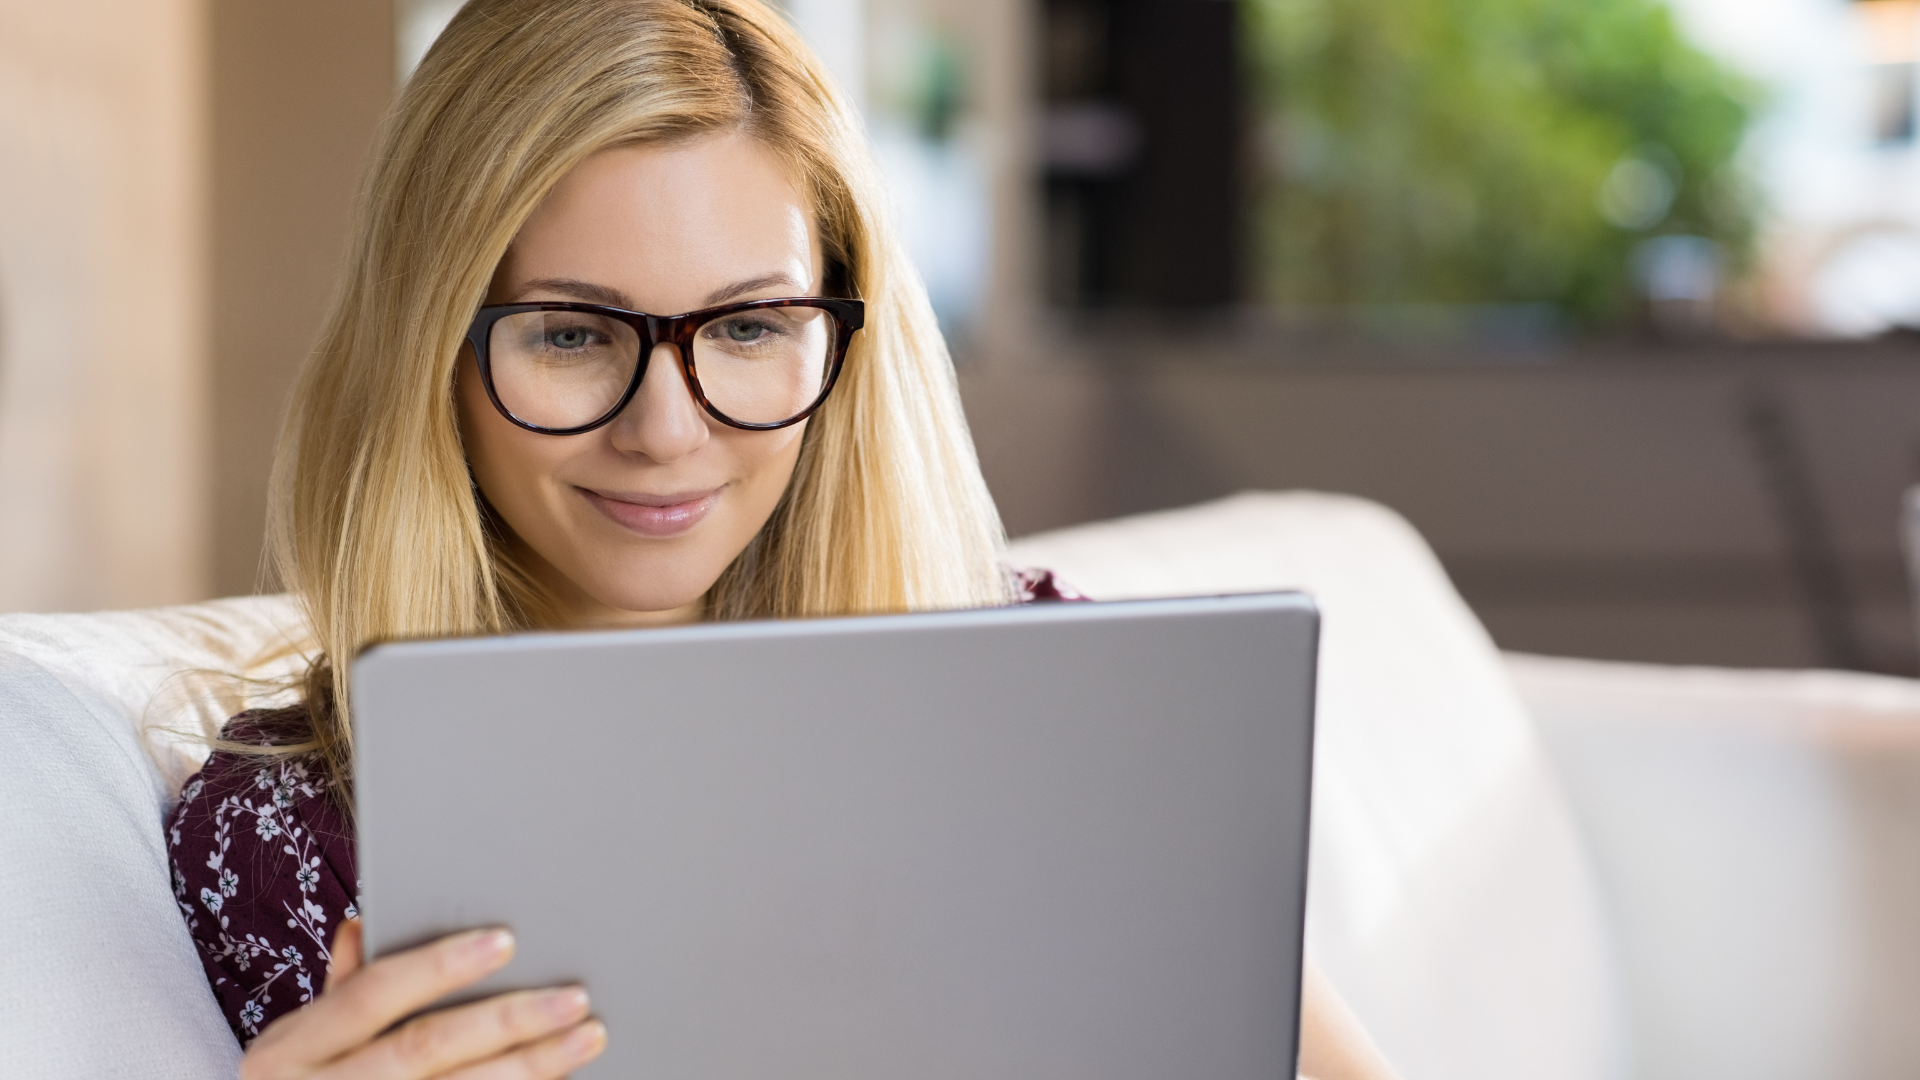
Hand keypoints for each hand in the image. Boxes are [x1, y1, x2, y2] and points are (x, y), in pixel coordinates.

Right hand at [240, 919, 605, 1078]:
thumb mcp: (296, 1044)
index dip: (439, 966)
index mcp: (291, 1050)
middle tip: (574, 996)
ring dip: (529, 1067)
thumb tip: (365, 924)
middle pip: (424, 1047)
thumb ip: (343, 990)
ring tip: (585, 1038)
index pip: (373, 994)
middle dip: (506, 1019)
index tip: (506, 940)